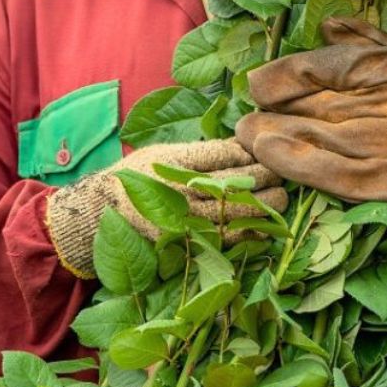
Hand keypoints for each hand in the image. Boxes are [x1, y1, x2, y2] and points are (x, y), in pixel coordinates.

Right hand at [46, 138, 286, 278]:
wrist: (102, 213)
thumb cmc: (138, 176)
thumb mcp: (164, 153)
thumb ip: (200, 151)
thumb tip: (243, 145)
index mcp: (173, 163)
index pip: (221, 154)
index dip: (249, 152)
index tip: (266, 148)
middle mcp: (179, 191)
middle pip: (233, 183)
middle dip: (264, 176)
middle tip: (284, 172)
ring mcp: (184, 220)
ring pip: (235, 212)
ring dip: (264, 205)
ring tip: (282, 197)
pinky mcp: (186, 242)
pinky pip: (226, 240)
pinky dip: (250, 233)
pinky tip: (267, 226)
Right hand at [237, 17, 386, 284]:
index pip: (354, 169)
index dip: (302, 158)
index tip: (259, 148)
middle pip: (348, 121)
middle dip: (291, 119)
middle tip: (245, 121)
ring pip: (364, 79)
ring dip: (308, 76)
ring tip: (262, 80)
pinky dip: (362, 39)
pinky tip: (328, 30)